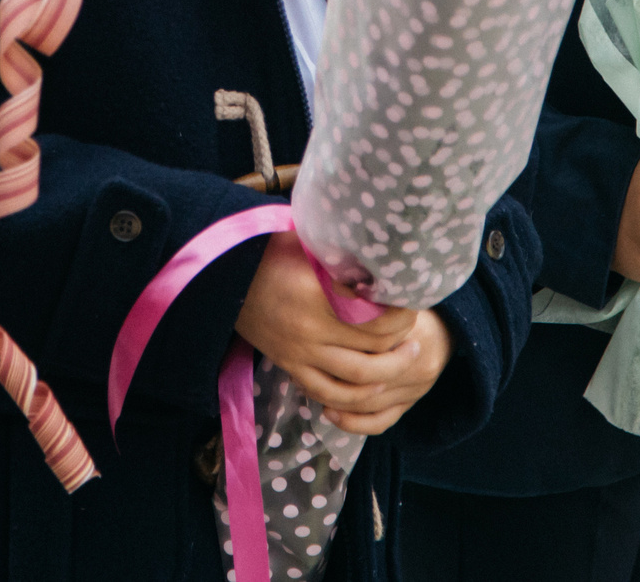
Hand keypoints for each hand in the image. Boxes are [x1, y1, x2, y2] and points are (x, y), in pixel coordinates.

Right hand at [235, 232, 445, 433]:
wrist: (220, 274)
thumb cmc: (267, 247)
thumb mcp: (308, 242)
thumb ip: (342, 255)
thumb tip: (382, 256)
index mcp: (317, 297)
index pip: (375, 318)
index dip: (401, 314)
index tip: (412, 302)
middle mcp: (310, 332)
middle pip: (371, 352)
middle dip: (401, 348)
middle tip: (418, 336)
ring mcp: (298, 353)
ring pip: (354, 380)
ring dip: (386, 375)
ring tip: (405, 360)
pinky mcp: (288, 365)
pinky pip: (325, 392)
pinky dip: (351, 397)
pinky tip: (370, 387)